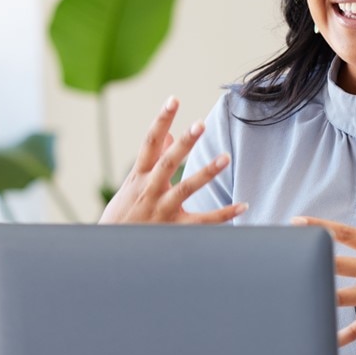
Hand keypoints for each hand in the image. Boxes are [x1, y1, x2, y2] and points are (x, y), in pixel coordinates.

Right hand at [99, 96, 247, 224]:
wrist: (112, 254)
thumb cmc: (122, 217)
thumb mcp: (131, 186)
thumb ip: (152, 161)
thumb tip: (170, 136)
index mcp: (139, 177)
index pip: (150, 143)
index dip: (161, 120)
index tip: (173, 100)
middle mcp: (150, 190)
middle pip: (168, 162)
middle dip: (183, 143)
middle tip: (200, 124)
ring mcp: (162, 209)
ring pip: (186, 188)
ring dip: (206, 173)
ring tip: (225, 157)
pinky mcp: (175, 229)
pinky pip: (203, 221)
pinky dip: (224, 214)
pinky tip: (243, 205)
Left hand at [293, 184, 355, 345]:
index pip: (349, 235)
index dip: (322, 228)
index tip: (298, 223)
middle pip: (339, 264)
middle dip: (311, 260)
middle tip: (283, 257)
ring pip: (343, 296)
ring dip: (318, 295)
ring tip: (292, 296)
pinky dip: (341, 336)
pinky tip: (321, 340)